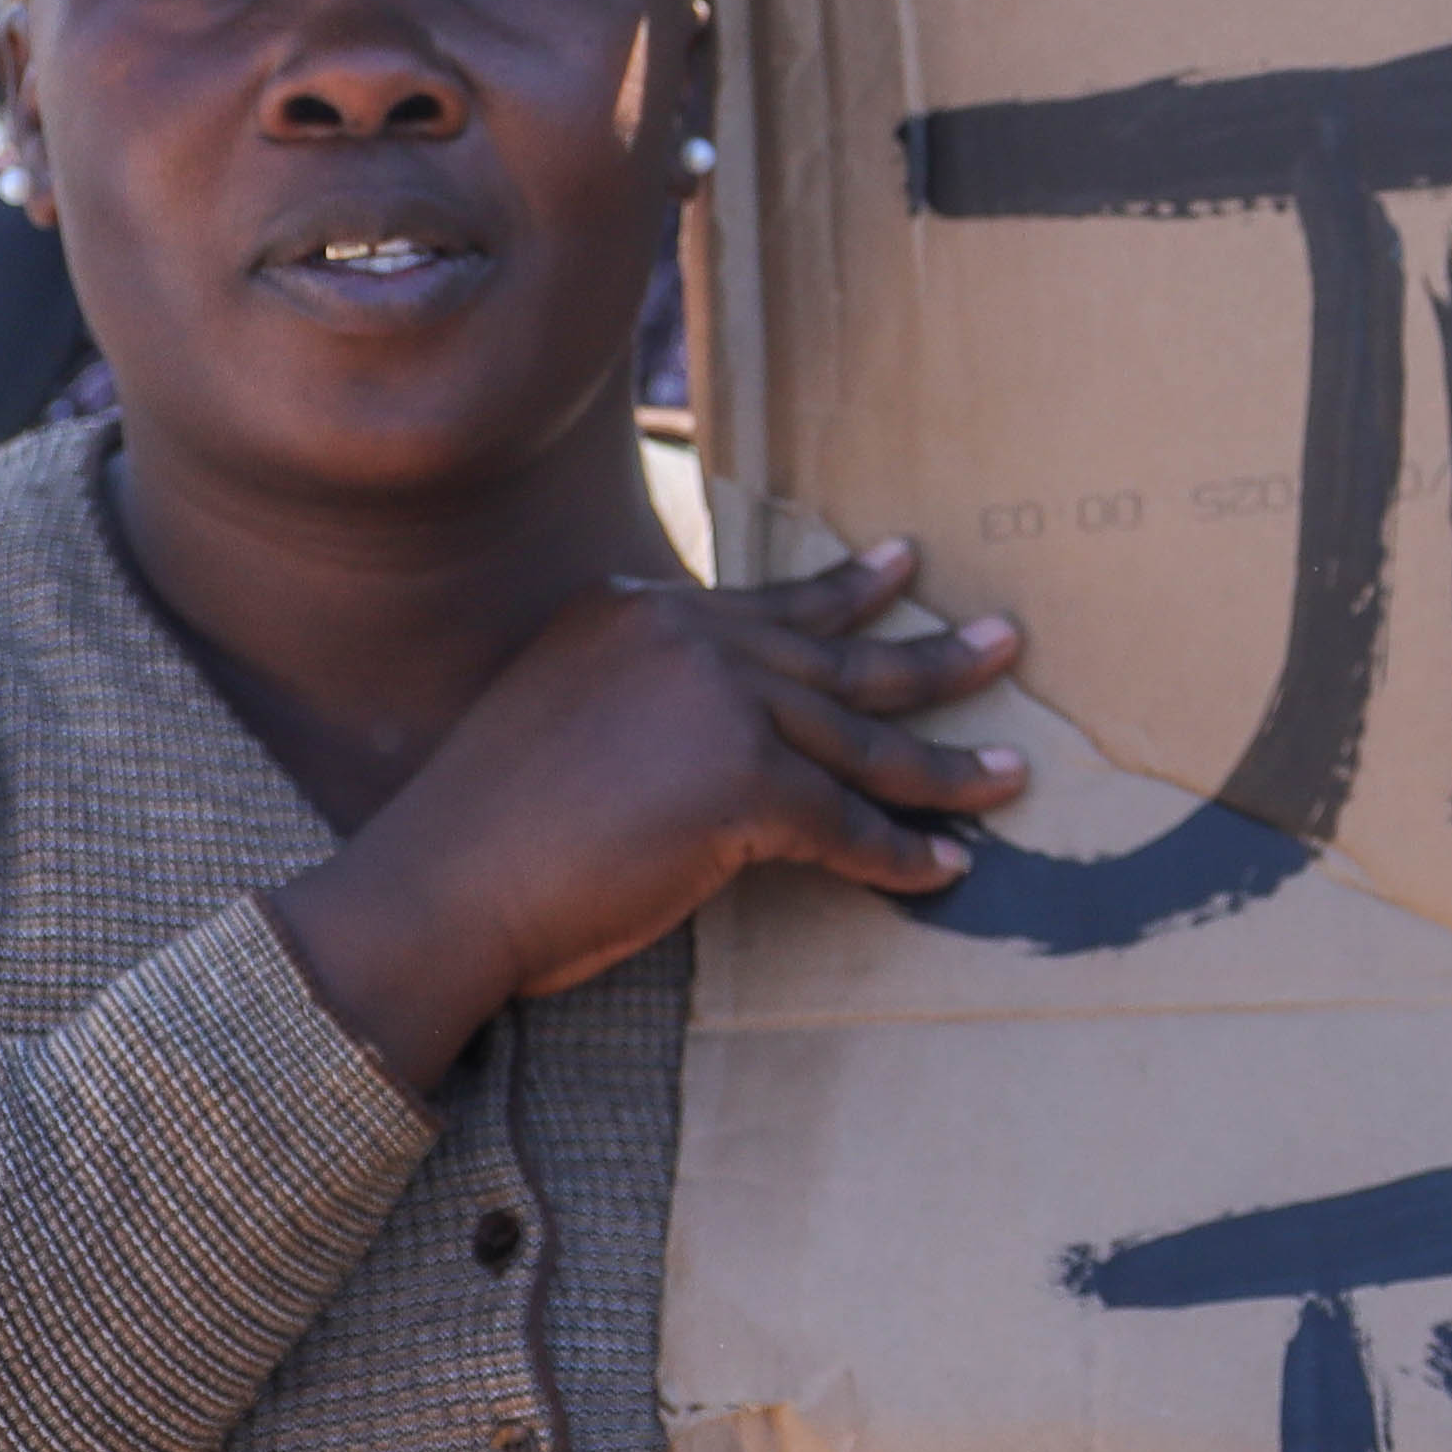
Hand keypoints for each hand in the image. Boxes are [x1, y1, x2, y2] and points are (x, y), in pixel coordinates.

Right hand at [268, 538, 1027, 1092]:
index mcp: (638, 610)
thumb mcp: (563, 711)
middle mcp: (686, 638)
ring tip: (1012, 775)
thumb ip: (640, 691)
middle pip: (836, 656)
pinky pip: (848, 824)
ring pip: (862, 741)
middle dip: (933, 656)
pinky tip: (946, 867)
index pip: (765, 604)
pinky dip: (902, 854)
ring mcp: (720, 705)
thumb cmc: (487, 828)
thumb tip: (719, 721)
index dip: (845, 591)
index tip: (902, 566)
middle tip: (1008, 641)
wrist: (439, 885)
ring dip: (946, 768)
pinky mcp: (743, 784)